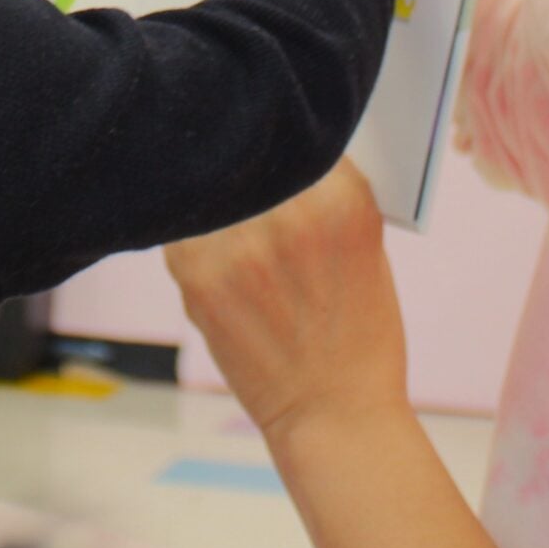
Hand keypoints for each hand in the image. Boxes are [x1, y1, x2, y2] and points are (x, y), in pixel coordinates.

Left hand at [167, 157, 407, 441]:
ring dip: (217, 195)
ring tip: (230, 221)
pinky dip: (192, 232)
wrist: (334, 413)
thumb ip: (328, 194)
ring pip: (212, 187)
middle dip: (247, 159)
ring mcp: (240, 245)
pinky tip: (213, 252)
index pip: (301, 134)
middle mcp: (293, 215)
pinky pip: (182, 226)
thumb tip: (278, 146)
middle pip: (251, 153)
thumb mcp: (367, 247)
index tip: (274, 136)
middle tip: (240, 159)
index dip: (288, 137)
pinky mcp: (198, 275)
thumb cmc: (358, 330)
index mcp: (346, 202)